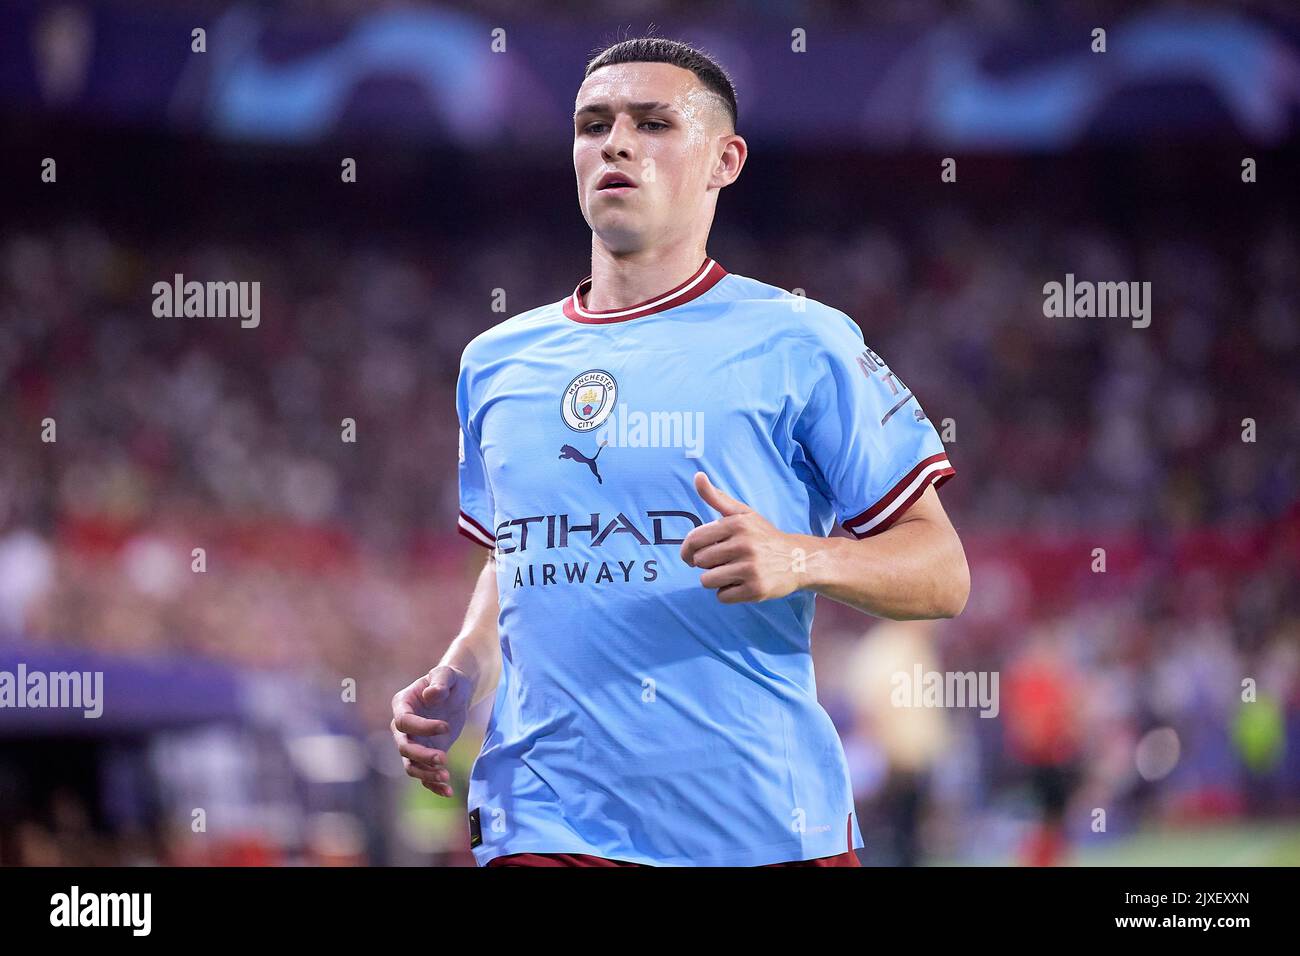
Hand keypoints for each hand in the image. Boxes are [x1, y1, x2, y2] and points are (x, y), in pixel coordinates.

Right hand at [390, 664, 473, 796]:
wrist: (456, 692)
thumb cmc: (448, 680)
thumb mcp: (446, 674)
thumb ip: (439, 681)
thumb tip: (431, 695)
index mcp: (402, 705)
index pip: (404, 722)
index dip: (423, 727)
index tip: (447, 727)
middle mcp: (402, 727)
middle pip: (404, 747)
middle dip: (421, 755)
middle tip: (443, 759)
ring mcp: (413, 743)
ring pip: (411, 765)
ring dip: (426, 773)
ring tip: (446, 776)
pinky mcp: (426, 754)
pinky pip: (424, 775)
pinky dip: (434, 785)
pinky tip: (449, 791)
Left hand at [679, 471, 802, 603]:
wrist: (798, 559)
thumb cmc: (763, 536)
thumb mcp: (743, 513)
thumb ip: (716, 497)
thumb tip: (697, 476)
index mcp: (736, 524)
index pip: (693, 540)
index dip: (687, 550)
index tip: (691, 556)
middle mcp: (744, 545)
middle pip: (700, 561)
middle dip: (707, 564)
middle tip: (723, 562)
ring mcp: (750, 568)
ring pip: (707, 580)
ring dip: (715, 580)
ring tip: (732, 573)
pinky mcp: (756, 590)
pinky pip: (722, 596)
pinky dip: (728, 593)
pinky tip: (742, 584)